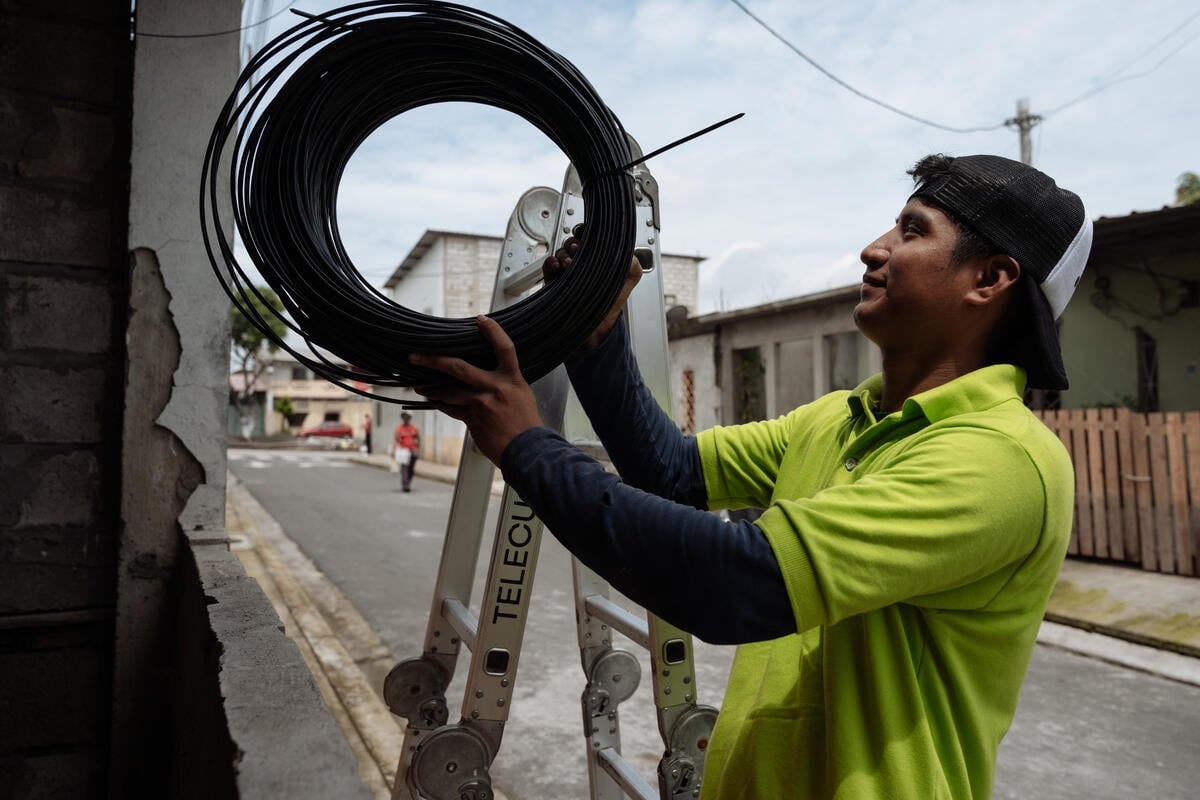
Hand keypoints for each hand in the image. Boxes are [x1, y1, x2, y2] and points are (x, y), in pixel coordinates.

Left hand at [410, 316, 542, 463]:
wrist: (529, 451)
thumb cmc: (527, 424)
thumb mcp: (522, 396)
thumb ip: (505, 384)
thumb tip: (489, 377)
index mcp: (512, 379)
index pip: (505, 348)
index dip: (493, 332)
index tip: (481, 320)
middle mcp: (495, 388)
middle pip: (459, 367)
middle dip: (434, 361)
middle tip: (416, 356)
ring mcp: (482, 404)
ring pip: (448, 391)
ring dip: (430, 388)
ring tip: (419, 385)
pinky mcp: (473, 420)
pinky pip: (451, 408)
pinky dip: (441, 404)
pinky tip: (434, 401)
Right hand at [543, 223, 643, 349]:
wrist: (598, 326)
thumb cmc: (611, 302)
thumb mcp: (629, 280)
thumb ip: (633, 264)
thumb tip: (628, 253)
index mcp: (597, 257)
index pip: (589, 236)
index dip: (586, 232)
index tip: (586, 234)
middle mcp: (581, 262)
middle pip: (572, 242)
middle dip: (574, 244)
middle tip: (579, 251)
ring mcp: (567, 271)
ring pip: (560, 252)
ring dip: (564, 254)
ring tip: (570, 264)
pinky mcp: (554, 280)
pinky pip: (548, 265)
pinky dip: (551, 263)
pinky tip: (558, 269)